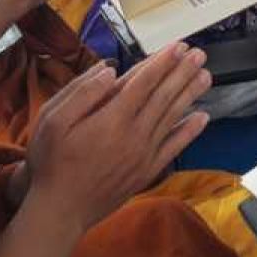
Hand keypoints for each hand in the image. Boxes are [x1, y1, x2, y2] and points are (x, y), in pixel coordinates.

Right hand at [25, 45, 210, 229]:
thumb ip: (82, 92)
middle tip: (199, 54)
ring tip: (205, 75)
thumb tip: (110, 70)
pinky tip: (202, 117)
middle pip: (164, 96)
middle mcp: (134, 135)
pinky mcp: (146, 171)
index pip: (144, 82)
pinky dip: (189, 131)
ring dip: (190, 94)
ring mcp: (143, 155)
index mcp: (111, 118)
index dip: (162, 62)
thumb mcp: (52, 120)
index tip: (178, 46)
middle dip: (182, 72)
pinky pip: (174, 147)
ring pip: (173, 117)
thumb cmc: (51, 163)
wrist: (60, 210)